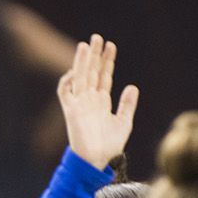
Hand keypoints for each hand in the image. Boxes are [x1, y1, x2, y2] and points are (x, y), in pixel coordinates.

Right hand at [58, 33, 137, 170]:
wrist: (97, 160)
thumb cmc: (110, 145)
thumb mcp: (124, 122)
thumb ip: (127, 104)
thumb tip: (132, 86)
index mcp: (102, 101)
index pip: (104, 76)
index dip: (107, 61)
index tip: (111, 45)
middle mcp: (90, 99)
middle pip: (91, 72)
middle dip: (94, 55)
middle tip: (97, 37)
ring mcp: (80, 104)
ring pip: (80, 77)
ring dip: (82, 61)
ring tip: (86, 45)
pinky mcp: (71, 111)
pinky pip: (65, 93)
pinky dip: (67, 82)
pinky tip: (74, 70)